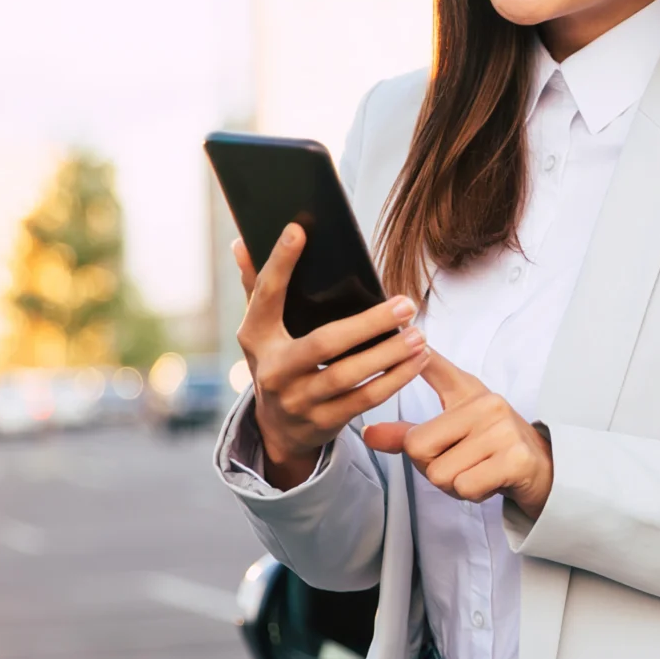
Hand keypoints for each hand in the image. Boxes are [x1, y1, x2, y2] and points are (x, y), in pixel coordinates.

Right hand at [233, 225, 425, 489]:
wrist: (278, 428)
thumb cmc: (278, 361)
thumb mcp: (261, 329)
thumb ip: (256, 286)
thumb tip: (241, 242)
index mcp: (256, 337)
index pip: (266, 294)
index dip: (280, 263)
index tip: (299, 230)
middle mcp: (273, 370)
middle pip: (323, 343)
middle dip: (368, 323)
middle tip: (405, 304)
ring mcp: (298, 399)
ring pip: (349, 376)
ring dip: (389, 354)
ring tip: (418, 334)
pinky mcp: (324, 421)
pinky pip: (365, 400)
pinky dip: (395, 380)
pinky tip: (418, 361)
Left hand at [360, 350, 553, 518]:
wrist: (542, 469)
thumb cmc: (491, 448)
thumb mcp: (451, 434)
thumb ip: (408, 434)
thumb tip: (368, 433)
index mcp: (468, 391)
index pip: (436, 367)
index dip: (418, 354)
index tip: (404, 329)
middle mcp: (486, 403)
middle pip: (419, 447)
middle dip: (432, 467)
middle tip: (461, 462)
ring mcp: (503, 430)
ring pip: (441, 473)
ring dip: (454, 484)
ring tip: (477, 470)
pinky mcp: (515, 459)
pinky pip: (465, 486)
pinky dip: (472, 493)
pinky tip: (490, 480)